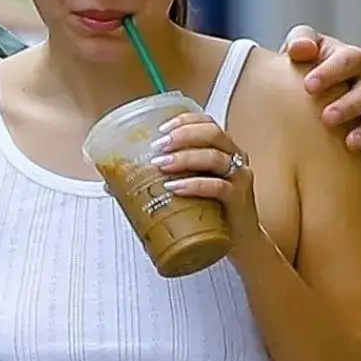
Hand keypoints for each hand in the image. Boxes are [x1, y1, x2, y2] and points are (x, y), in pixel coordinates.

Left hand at [152, 113, 261, 244]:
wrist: (240, 239)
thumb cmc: (213, 208)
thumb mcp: (191, 184)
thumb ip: (168, 174)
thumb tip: (119, 179)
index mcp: (223, 148)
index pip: (207, 122)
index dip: (184, 121)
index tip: (161, 129)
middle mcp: (234, 157)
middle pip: (212, 133)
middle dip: (182, 135)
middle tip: (158, 146)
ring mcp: (239, 178)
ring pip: (214, 158)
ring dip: (184, 158)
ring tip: (161, 165)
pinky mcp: (239, 199)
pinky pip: (219, 186)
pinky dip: (195, 185)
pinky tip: (176, 187)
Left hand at [281, 26, 360, 180]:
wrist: (301, 89)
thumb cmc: (300, 64)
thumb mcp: (297, 48)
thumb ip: (300, 41)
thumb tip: (300, 49)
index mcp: (349, 58)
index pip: (349, 59)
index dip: (332, 71)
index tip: (309, 86)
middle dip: (349, 104)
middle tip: (327, 117)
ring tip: (350, 143)